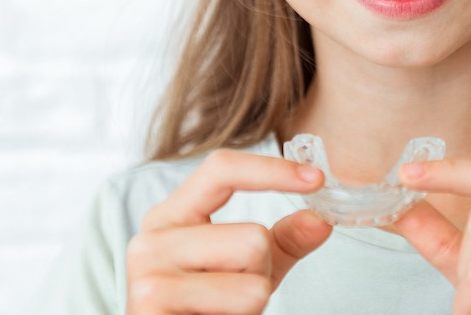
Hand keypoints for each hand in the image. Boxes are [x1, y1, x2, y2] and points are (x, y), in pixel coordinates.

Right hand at [126, 150, 331, 313]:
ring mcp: (149, 274)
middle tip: (234, 295)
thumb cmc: (210, 311)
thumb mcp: (249, 269)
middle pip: (253, 234)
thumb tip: (321, 219)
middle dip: (262, 270)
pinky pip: (243, 299)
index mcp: (170, 217)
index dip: (273, 169)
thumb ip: (284, 240)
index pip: (222, 169)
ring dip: (254, 297)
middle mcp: (152, 239)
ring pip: (252, 264)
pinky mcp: (154, 304)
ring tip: (224, 309)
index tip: (317, 179)